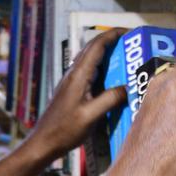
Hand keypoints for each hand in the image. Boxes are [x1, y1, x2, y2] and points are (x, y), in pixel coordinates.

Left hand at [28, 28, 128, 159]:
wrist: (43, 143)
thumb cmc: (64, 130)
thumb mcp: (91, 115)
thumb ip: (111, 99)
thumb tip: (129, 87)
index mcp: (78, 76)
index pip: (97, 45)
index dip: (113, 34)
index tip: (130, 32)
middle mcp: (73, 74)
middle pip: (93, 49)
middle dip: (112, 41)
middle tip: (132, 44)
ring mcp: (70, 82)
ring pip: (90, 60)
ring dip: (107, 54)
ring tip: (126, 58)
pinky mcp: (70, 91)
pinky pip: (88, 72)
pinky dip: (102, 69)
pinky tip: (112, 78)